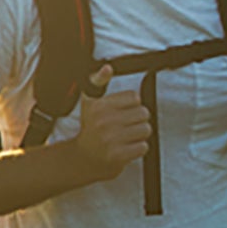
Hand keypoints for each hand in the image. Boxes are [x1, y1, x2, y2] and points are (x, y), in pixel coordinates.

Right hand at [63, 65, 150, 182]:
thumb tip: (107, 67)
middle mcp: (103, 122)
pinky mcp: (118, 155)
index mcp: (98, 106)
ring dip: (139, 135)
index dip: (131, 106)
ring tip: (126, 137)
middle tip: (126, 126)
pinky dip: (138, 148)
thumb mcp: (89, 103)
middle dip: (138, 120)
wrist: (81, 159)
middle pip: (143, 113)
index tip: (122, 112)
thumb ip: (98, 82)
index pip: (134, 98)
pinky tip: (126, 147)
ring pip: (145, 129)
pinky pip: (143, 146)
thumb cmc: (89, 130)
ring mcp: (111, 139)